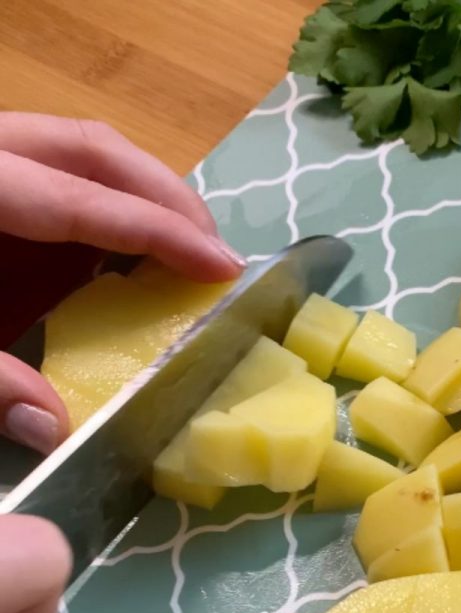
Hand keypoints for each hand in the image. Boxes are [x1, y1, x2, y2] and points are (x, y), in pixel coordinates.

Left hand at [0, 113, 245, 453]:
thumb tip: (52, 430)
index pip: (85, 200)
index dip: (163, 232)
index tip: (224, 267)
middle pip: (96, 151)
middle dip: (169, 199)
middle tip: (214, 255)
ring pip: (86, 153)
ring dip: (148, 197)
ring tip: (187, 249)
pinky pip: (65, 175)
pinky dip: (112, 210)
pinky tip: (130, 251)